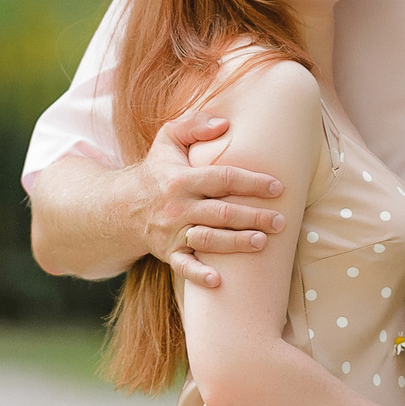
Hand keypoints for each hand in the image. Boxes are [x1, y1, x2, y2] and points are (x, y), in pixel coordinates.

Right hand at [130, 112, 286, 289]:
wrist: (123, 206)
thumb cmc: (158, 170)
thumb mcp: (168, 139)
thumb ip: (194, 124)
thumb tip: (226, 124)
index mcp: (182, 179)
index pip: (224, 178)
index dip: (252, 182)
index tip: (277, 187)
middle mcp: (178, 207)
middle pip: (222, 212)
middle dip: (253, 217)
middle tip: (280, 221)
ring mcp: (172, 232)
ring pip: (209, 240)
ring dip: (236, 243)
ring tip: (262, 243)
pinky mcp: (168, 253)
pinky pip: (183, 266)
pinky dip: (199, 275)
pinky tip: (218, 282)